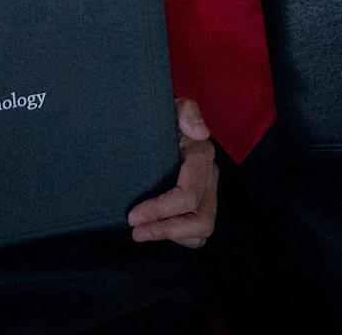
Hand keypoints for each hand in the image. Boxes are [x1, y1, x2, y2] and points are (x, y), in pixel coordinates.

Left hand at [127, 99, 217, 246]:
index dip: (160, 210)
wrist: (159, 120)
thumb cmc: (162, 115)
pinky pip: (197, 232)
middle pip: (200, 220)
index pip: (188, 195)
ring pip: (202, 230)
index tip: (132, 216)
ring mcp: (208, 192)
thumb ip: (186, 110)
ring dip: (172, 236)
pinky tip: (156, 230)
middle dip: (166, 230)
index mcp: (202, 157)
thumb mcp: (171, 105)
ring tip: (142, 234)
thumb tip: (199, 132)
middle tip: (135, 231)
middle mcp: (210, 177)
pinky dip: (178, 237)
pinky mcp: (202, 203)